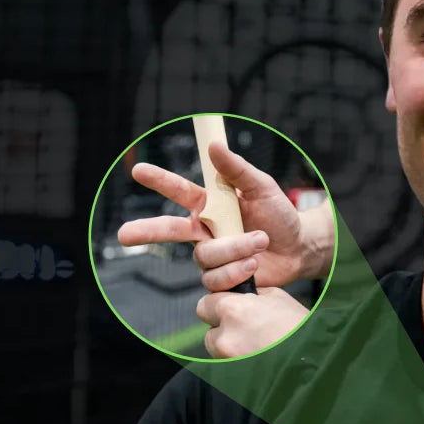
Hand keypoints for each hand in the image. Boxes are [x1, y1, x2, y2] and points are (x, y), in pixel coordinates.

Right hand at [116, 141, 330, 290]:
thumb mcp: (262, 185)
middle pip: (168, 230)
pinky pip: (217, 278)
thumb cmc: (279, 215)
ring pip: (206, 256)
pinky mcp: (220, 278)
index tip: (138, 171)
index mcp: (209, 205)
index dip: (158, 180)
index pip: (178, 190)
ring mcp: (210, 256)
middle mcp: (204, 230)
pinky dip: (238, 270)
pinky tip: (254, 263)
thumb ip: (237, 169)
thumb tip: (214, 145)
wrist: (299, 248)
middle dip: (145, 231)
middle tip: (124, 235)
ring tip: (260, 241)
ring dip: (235, 248)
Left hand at [195, 285, 309, 357]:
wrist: (316, 360)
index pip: (205, 304)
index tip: (230, 308)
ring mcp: (227, 359)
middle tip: (245, 328)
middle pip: (208, 329)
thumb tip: (238, 295)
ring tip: (255, 344)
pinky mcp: (232, 375)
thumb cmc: (301, 330)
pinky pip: (225, 364)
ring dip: (228, 345)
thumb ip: (250, 295)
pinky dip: (236, 360)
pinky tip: (257, 356)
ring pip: (216, 348)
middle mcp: (225, 336)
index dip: (218, 305)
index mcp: (233, 310)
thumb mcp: (277, 298)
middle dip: (222, 327)